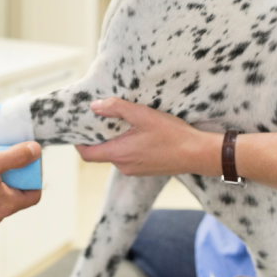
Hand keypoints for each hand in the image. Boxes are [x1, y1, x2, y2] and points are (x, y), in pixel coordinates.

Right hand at [0, 142, 42, 223]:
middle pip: (18, 192)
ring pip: (2, 192)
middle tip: (5, 154)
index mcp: (5, 206)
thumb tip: (36, 151)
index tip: (25, 159)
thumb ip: (16, 156)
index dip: (34, 175)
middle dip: (15, 172)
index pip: (34, 194)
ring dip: (0, 175)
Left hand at [75, 98, 218, 176]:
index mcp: (119, 154)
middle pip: (101, 153)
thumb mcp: (143, 115)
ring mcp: (135, 170)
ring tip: (121, 122)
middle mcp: (124, 166)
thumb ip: (117, 109)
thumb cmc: (172, 135)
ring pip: (115, 154)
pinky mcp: (145, 170)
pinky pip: (128, 158)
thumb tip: (94, 106)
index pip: (87, 154)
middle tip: (101, 118)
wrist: (197, 154)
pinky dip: (126, 146)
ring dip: (114, 140)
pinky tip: (138, 133)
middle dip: (99, 137)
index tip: (79, 128)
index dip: (79, 142)